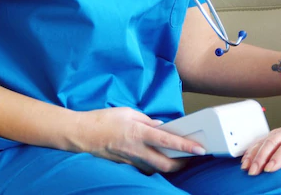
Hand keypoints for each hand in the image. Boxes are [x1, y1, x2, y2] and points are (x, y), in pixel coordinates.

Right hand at [72, 107, 204, 174]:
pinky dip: (154, 165)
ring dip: (169, 165)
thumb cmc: (103, 120)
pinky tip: (158, 159)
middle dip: (182, 164)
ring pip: (156, 169)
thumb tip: (161, 125)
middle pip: (165, 164)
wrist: (81, 134)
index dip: (186, 147)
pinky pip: (144, 168)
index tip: (199, 149)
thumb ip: (147, 119)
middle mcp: (136, 149)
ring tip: (178, 158)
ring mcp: (130, 160)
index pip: (168, 141)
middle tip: (191, 157)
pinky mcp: (124, 165)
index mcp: (139, 132)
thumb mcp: (128, 112)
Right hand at [240, 112, 280, 174]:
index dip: (278, 157)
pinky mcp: (274, 134)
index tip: (269, 168)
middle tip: (254, 172)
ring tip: (246, 167)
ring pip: (264, 140)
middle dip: (261, 157)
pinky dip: (251, 150)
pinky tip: (245, 160)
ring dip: (253, 153)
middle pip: (272, 142)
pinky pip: (260, 140)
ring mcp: (280, 132)